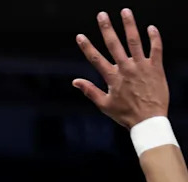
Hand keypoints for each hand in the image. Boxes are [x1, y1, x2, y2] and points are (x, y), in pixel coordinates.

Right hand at [73, 9, 167, 128]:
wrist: (149, 120)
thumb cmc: (125, 114)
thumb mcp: (104, 105)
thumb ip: (90, 91)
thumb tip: (75, 81)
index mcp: (112, 78)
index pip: (96, 58)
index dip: (87, 46)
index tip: (80, 36)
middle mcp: (126, 69)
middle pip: (114, 44)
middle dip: (107, 28)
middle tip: (102, 15)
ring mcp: (141, 66)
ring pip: (135, 41)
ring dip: (129, 25)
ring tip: (125, 11)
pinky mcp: (156, 67)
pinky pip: (155, 48)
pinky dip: (154, 37)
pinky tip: (150, 27)